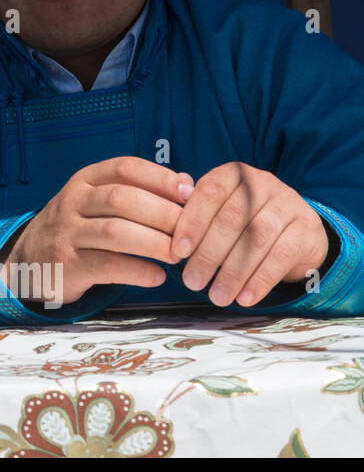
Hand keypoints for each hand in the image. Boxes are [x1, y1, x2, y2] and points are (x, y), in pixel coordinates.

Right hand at [1, 156, 192, 305]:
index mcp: (84, 181)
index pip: (124, 168)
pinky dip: (137, 272)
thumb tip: (186, 183)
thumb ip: (136, 191)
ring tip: (179, 255)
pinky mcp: (66, 265)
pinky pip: (107, 266)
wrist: (29, 259)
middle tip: (191, 232)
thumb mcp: (96, 201)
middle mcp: (72, 202)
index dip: (160, 177)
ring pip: (116, 232)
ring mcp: (66, 233)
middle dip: (164, 214)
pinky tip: (157, 277)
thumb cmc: (78, 228)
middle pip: (123, 199)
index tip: (189, 193)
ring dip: (155, 243)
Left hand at [171, 162, 327, 306]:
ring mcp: (288, 203)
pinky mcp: (307, 228)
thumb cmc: (243, 221)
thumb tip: (164, 229)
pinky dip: (260, 280)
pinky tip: (245, 297)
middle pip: (232, 219)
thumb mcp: (218, 210)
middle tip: (192, 282)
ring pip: (257, 239)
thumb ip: (194, 214)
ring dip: (233, 272)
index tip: (178, 252)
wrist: (294, 230)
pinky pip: (281, 256)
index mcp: (233, 174)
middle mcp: (262, 182)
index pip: (210, 192)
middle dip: (209, 254)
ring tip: (217, 296)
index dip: (192, 222)